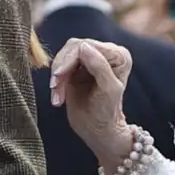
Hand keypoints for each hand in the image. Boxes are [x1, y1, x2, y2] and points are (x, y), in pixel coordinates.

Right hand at [50, 38, 133, 173]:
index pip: (87, 46)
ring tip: (58, 97)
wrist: (97, 129)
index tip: (57, 78)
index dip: (69, 59)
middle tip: (54, 88)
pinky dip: (56, 81)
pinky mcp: (77, 67)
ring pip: (63, 55)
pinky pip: (59, 65)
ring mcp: (91, 58)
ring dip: (57, 77)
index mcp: (119, 55)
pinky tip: (58, 98)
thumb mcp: (107, 89)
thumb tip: (83, 46)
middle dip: (61, 68)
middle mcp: (107, 52)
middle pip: (73, 47)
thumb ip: (99, 66)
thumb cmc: (106, 111)